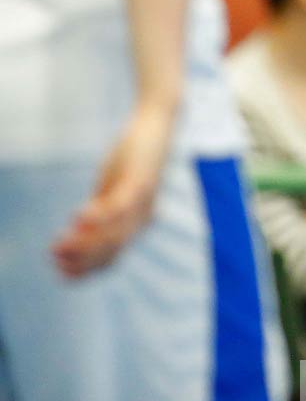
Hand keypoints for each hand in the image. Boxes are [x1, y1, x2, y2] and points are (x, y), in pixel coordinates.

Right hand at [51, 101, 175, 277]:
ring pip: (113, 234)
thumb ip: (99, 211)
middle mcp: (143, 218)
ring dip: (83, 243)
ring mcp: (142, 201)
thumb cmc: (132, 160)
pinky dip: (98, 215)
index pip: (111, 257)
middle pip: (111, 251)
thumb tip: (79, 234)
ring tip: (58, 244)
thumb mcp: (111, 190)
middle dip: (80, 259)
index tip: (60, 272)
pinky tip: (77, 216)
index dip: (86, 268)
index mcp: (136, 223)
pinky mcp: (139, 181)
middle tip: (53, 256)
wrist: (156, 128)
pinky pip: (120, 206)